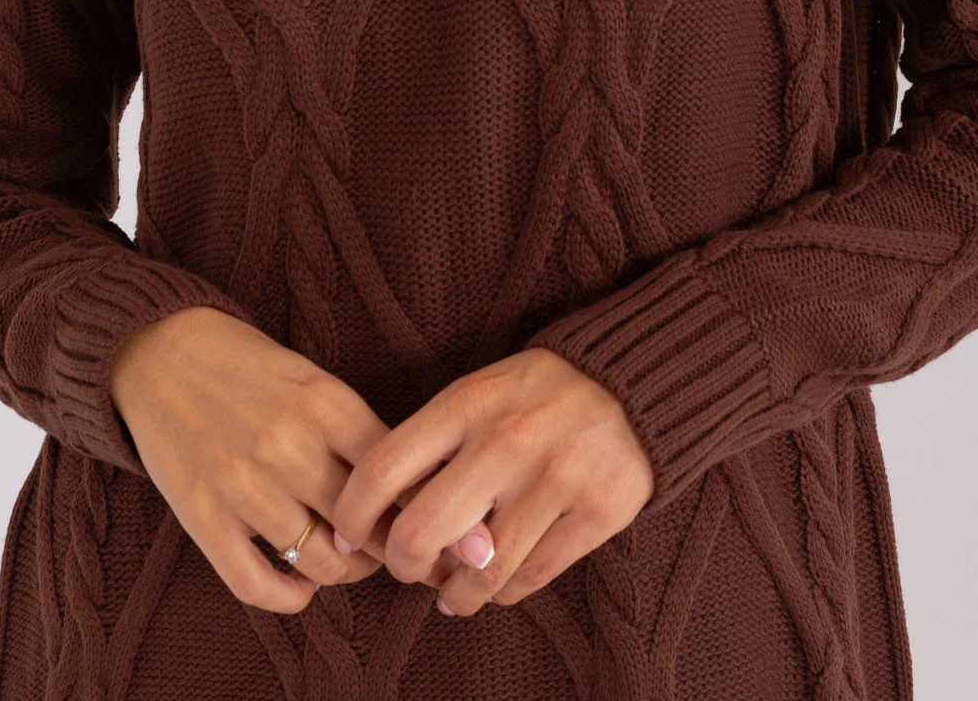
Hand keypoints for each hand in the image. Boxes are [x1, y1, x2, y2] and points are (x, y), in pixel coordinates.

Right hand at [107, 306, 494, 611]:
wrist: (161, 352)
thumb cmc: (249, 368)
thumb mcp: (312, 379)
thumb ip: (355, 430)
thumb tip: (414, 488)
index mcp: (325, 402)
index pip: (396, 477)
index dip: (420, 509)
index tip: (430, 523)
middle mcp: (287, 444)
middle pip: (367, 527)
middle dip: (391, 549)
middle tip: (398, 552)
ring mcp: (242, 485)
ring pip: (322, 563)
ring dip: (345, 574)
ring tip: (349, 563)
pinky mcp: (203, 517)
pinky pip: (257, 585)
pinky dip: (289, 598)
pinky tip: (301, 586)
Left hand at [328, 346, 655, 615]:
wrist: (631, 383)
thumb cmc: (535, 395)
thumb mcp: (477, 394)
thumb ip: (433, 448)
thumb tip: (385, 522)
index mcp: (467, 403)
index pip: (383, 468)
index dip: (351, 515)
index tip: (347, 538)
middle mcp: (507, 441)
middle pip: (421, 534)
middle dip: (403, 566)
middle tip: (409, 567)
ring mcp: (556, 479)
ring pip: (478, 573)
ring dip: (455, 594)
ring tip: (451, 590)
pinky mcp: (598, 513)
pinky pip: (529, 580)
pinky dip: (502, 593)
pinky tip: (495, 582)